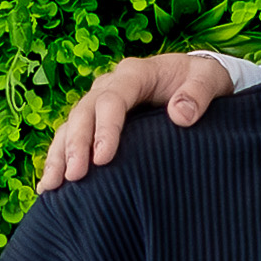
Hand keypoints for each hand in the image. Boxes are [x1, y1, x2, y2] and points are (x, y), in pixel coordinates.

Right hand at [41, 53, 233, 191]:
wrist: (196, 80)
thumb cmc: (203, 80)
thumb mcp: (211, 78)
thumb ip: (199, 93)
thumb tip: (180, 115)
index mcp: (136, 74)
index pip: (112, 99)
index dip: (105, 128)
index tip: (103, 158)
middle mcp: (110, 85)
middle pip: (84, 113)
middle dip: (76, 145)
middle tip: (75, 177)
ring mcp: (100, 103)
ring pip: (71, 126)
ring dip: (60, 155)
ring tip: (51, 186)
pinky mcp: (97, 121)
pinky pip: (72, 137)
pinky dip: (60, 158)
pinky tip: (50, 185)